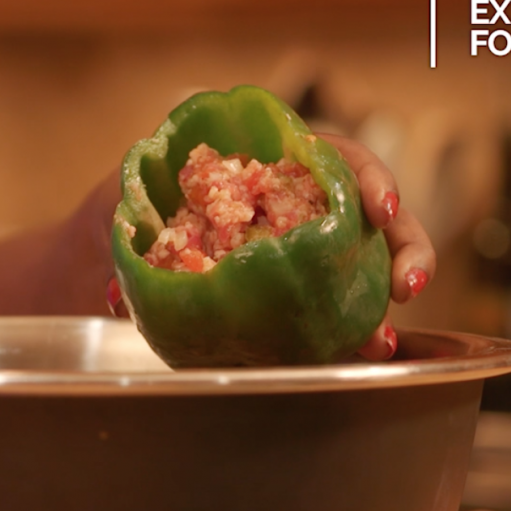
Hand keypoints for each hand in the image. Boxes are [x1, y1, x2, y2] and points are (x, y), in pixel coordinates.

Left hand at [104, 134, 436, 361]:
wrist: (104, 257)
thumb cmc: (121, 213)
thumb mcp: (123, 202)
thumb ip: (135, 225)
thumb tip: (127, 290)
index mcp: (269, 163)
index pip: (335, 158)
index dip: (368, 178)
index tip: (379, 209)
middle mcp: (298, 204)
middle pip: (370, 216)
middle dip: (404, 246)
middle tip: (407, 284)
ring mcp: (301, 251)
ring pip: (364, 267)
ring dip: (382, 303)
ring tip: (380, 342)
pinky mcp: (295, 294)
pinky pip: (336, 309)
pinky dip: (351, 332)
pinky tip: (359, 353)